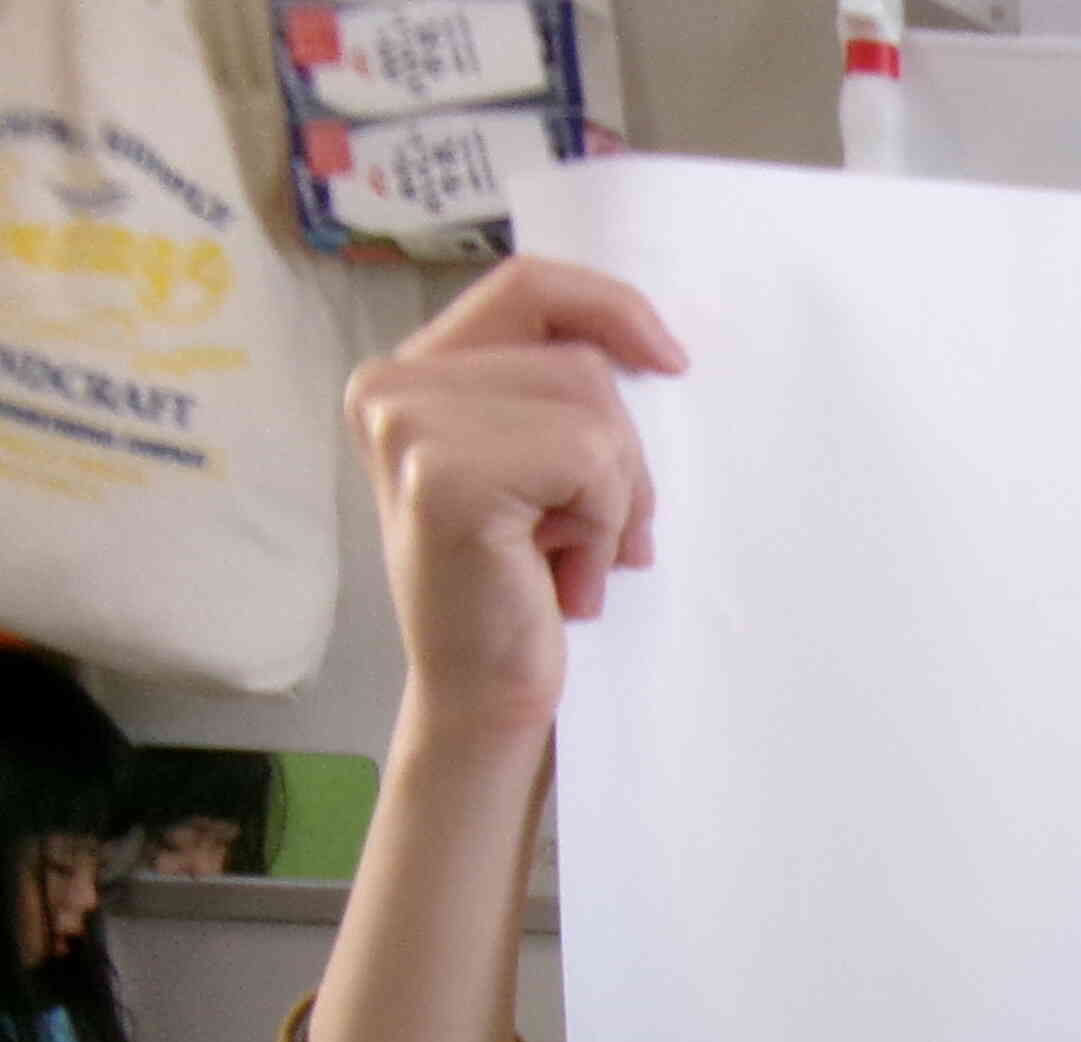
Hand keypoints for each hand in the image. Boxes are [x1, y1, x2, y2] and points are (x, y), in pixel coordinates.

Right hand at [345, 258, 686, 739]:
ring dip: (612, 497)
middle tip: (590, 538)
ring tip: (569, 557)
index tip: (671, 361)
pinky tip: (561, 577)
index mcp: (413, 374)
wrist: (488, 696)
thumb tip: (655, 347)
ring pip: (591, 405)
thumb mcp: (548, 473)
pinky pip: (587, 457)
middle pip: (579, 360)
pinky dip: (600, 524)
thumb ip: (563, 398)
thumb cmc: (527, 590)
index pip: (526, 286)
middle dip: (621, 456)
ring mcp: (405, 422)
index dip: (610, 308)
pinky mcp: (441, 471)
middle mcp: (390, 385)